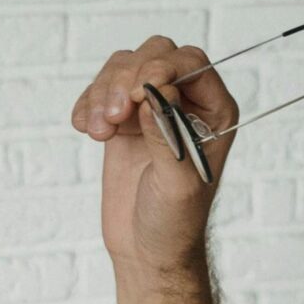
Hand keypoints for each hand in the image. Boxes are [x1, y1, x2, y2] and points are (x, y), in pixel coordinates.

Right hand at [71, 36, 240, 271]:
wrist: (146, 249)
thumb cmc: (174, 222)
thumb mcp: (178, 183)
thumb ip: (167, 136)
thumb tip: (154, 93)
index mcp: (215, 112)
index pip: (192, 63)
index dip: (163, 67)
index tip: (138, 90)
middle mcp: (185, 102)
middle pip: (155, 54)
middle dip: (128, 77)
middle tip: (116, 115)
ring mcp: (151, 107)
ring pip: (123, 67)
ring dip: (103, 93)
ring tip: (100, 132)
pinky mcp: (122, 120)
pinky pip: (100, 90)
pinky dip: (88, 104)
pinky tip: (88, 131)